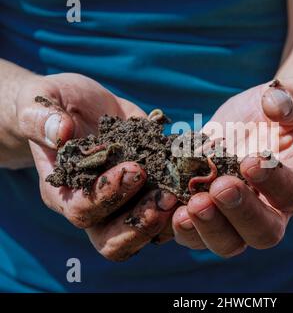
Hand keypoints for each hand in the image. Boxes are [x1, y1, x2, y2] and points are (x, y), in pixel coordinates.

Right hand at [16, 73, 177, 260]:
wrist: (79, 106)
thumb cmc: (54, 105)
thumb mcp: (41, 103)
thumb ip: (41, 118)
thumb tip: (61, 132)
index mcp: (64, 192)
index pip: (83, 210)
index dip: (108, 196)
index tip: (134, 170)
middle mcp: (95, 207)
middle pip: (114, 239)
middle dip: (142, 222)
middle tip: (167, 197)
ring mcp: (125, 202)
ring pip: (146, 233)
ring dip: (169, 218)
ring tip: (190, 194)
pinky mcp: (149, 189)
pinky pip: (169, 208)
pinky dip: (187, 198)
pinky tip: (203, 178)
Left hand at [171, 78, 292, 256]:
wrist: (245, 129)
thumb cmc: (268, 115)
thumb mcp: (285, 97)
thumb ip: (292, 97)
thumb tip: (276, 105)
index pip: (291, 192)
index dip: (274, 181)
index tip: (251, 161)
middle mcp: (267, 212)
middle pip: (263, 232)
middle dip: (240, 213)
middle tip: (219, 188)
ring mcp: (233, 221)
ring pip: (226, 243)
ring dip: (207, 229)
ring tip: (188, 207)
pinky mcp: (203, 218)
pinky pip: (192, 234)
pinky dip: (177, 227)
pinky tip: (164, 207)